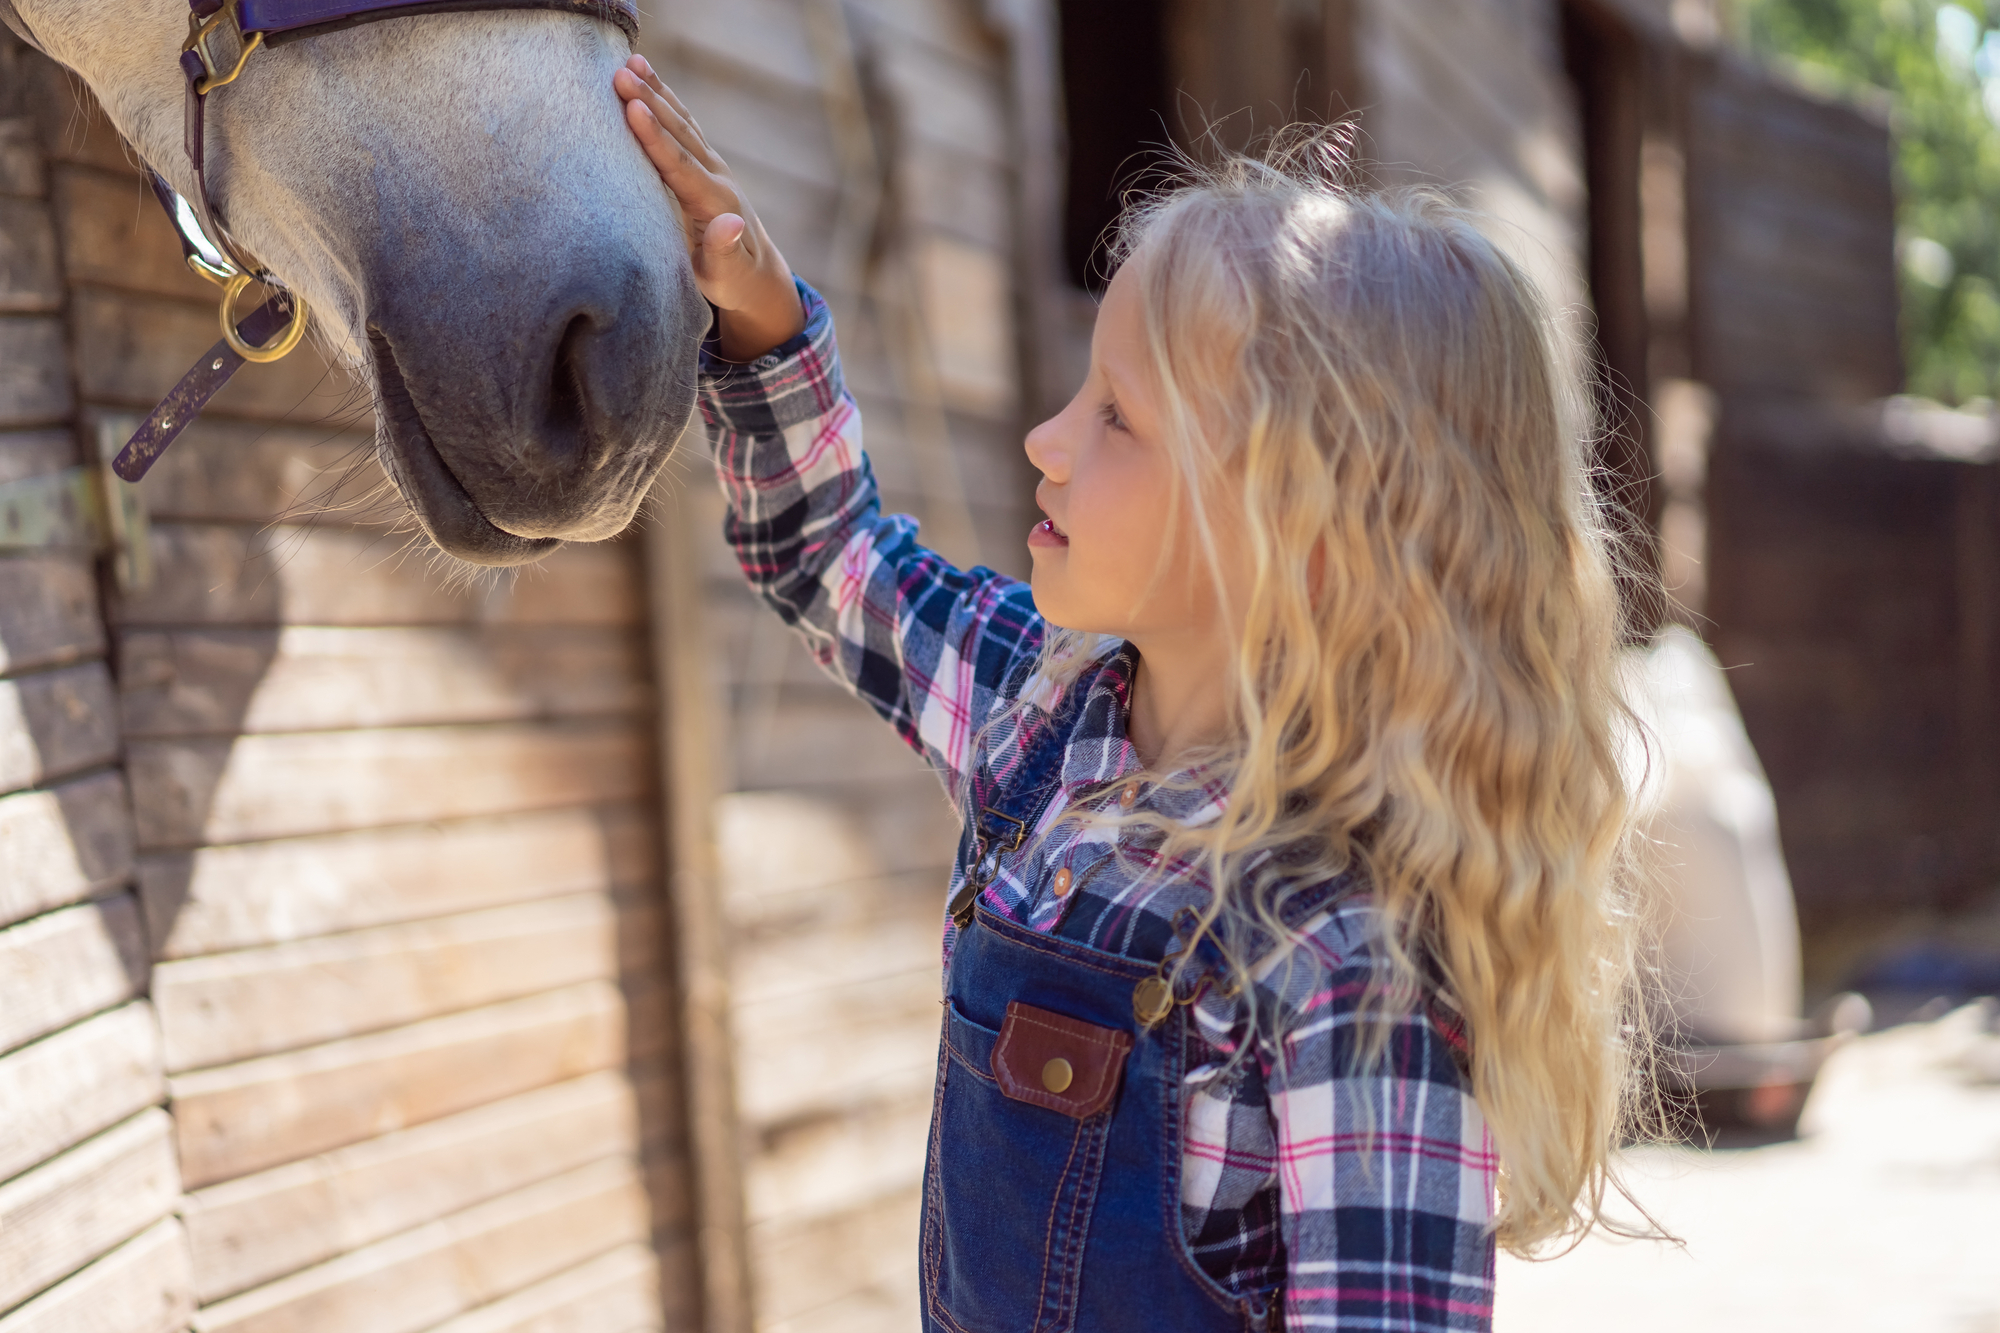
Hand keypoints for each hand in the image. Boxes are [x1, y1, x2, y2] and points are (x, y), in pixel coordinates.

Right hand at [613, 55, 805, 361]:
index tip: (633, 108)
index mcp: (715, 203)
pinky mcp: (705, 163)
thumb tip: (732, 224)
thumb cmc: (733, 282)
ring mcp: (712, 166)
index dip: (656, 136)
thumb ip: (726, 252)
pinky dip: (664, 98)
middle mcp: (716, 177)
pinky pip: (683, 124)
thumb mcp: (728, 278)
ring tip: (629, 62)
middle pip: (680, 133)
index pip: (680, 165)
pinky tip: (645, 74)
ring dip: (656, 91)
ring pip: (682, 122)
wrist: (756, 275)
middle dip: (650, 101)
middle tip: (619, 73)